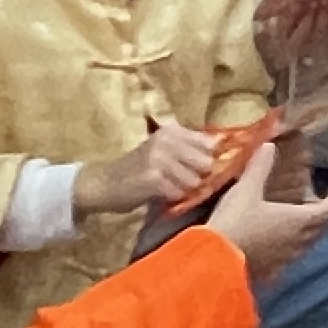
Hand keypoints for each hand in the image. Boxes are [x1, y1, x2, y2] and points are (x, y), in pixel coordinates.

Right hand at [80, 123, 224, 218]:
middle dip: (198, 176)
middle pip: (206, 163)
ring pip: (194, 180)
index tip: (201, 168)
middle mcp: (166, 140)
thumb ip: (190, 149)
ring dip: (184, 189)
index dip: (210, 159)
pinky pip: (178, 193)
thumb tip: (223, 149)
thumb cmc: (138, 168)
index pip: (210, 144)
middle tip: (181, 180)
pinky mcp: (153, 178)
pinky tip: (159, 194)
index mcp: (172, 130)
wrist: (104, 183)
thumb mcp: (164, 150)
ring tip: (168, 187)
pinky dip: (172, 197)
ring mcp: (159, 158)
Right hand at [203, 138, 327, 285]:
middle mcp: (296, 241)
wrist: (216, 258)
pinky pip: (286, 262)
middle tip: (319, 209)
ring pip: (303, 247)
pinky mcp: (269, 272)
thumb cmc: (236, 220)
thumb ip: (259, 168)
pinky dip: (288, 253)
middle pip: (317, 230)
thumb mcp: (246, 189)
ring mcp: (284, 259)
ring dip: (307, 236)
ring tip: (302, 227)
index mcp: (295, 219)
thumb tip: (269, 145)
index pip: (323, 211)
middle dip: (321, 219)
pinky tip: (279, 252)